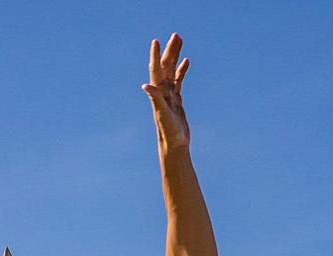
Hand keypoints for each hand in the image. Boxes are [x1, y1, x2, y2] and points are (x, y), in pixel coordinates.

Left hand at [143, 33, 189, 148]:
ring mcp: (169, 95)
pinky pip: (179, 81)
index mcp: (158, 93)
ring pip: (172, 70)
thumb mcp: (162, 114)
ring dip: (175, 56)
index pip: (156, 70)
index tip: (156, 41)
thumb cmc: (168, 132)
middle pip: (165, 66)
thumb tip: (146, 85)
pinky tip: (186, 61)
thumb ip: (155, 98)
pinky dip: (182, 70)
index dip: (155, 55)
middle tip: (176, 35)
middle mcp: (162, 91)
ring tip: (180, 41)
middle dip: (170, 50)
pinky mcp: (176, 100)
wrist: (174, 145)